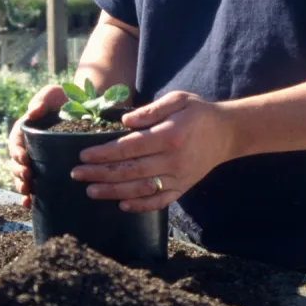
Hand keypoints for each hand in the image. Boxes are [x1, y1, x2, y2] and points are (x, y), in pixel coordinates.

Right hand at [7, 84, 67, 206]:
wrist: (89, 108)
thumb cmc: (67, 98)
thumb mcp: (54, 94)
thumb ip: (42, 99)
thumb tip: (31, 113)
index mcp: (27, 130)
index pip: (15, 142)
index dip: (16, 153)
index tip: (24, 159)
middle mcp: (31, 147)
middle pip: (17, 163)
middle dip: (18, 173)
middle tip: (27, 180)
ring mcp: (40, 160)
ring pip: (25, 176)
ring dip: (23, 187)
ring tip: (28, 194)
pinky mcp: (52, 171)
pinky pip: (40, 186)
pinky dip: (33, 197)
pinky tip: (31, 206)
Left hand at [69, 91, 237, 212]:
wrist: (228, 133)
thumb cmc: (198, 113)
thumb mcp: (178, 100)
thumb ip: (151, 110)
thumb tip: (124, 122)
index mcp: (169, 135)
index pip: (129, 147)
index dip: (104, 153)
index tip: (83, 155)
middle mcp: (173, 160)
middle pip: (130, 170)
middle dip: (100, 174)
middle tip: (77, 174)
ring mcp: (179, 177)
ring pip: (141, 189)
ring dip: (114, 192)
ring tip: (91, 191)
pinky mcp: (184, 187)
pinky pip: (160, 201)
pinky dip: (141, 205)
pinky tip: (122, 204)